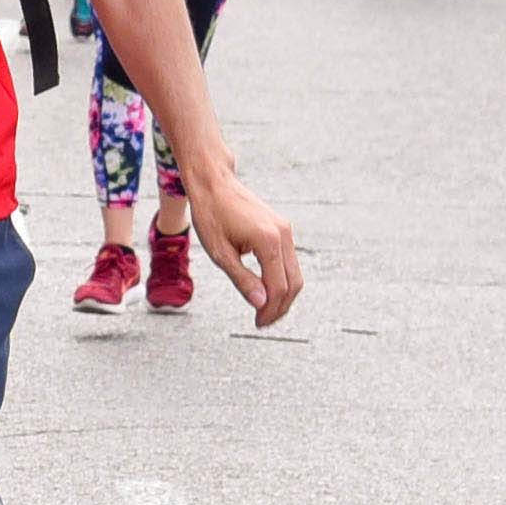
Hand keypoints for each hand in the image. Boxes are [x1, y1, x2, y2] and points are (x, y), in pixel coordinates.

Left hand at [185, 170, 302, 325]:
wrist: (213, 181)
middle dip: (281, 307)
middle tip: (263, 321)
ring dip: (283, 294)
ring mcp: (285, 230)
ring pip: (295, 273)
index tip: (258, 323)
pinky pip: (288, 260)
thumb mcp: (220, 252)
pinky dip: (281, 278)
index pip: (278, 288)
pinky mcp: (282, 227)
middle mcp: (283, 235)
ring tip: (265, 309)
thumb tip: (261, 304)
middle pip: (293, 283)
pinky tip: (266, 288)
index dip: (270, 310)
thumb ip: (242, 279)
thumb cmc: (210, 214)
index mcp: (268, 241)